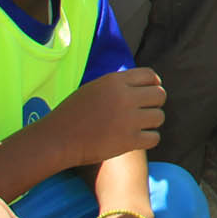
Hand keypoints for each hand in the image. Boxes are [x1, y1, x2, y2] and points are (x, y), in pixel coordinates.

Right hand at [43, 69, 164, 167]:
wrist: (56, 140)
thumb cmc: (73, 114)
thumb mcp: (95, 88)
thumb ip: (119, 85)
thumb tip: (148, 84)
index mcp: (115, 81)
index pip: (151, 76)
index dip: (153, 85)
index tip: (148, 94)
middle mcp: (125, 97)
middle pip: (160, 95)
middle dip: (154, 103)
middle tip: (144, 112)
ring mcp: (128, 119)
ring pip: (159, 116)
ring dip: (151, 122)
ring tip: (138, 126)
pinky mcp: (129, 141)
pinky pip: (154, 137)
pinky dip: (148, 139)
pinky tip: (137, 140)